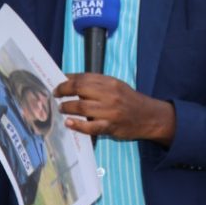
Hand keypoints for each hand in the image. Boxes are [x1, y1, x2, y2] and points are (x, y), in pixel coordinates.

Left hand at [55, 74, 175, 144]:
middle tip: (56, 95)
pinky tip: (69, 123)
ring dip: (67, 107)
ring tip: (62, 108)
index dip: (67, 80)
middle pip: (79, 89)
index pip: (83, 77)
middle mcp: (110, 95)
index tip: (58, 83)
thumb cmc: (129, 101)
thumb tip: (71, 80)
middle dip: (63, 91)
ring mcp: (110, 112)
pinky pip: (89, 127)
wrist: (149, 116)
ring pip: (81, 107)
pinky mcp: (110, 127)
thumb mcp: (116, 86)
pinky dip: (77, 125)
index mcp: (110, 82)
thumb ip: (97, 83)